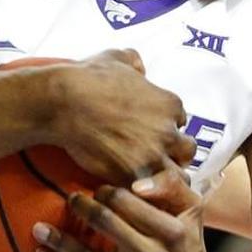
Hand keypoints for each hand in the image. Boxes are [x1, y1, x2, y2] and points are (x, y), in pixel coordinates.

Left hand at [33, 168, 220, 251]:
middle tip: (70, 198)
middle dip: (82, 207)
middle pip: (107, 225)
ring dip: (59, 241)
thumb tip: (136, 182)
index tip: (98, 189)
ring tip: (38, 228)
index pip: (129, 202)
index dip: (107, 191)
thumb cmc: (188, 243)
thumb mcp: (192, 211)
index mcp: (173, 231)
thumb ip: (170, 185)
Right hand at [48, 50, 196, 184]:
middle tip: (151, 158)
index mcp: (170, 103)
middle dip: (173, 155)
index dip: (167, 128)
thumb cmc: (87, 79)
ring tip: (145, 180)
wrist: (65, 102)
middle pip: (186, 150)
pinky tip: (130, 188)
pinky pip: (153, 193)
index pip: (182, 122)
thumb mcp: (115, 58)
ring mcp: (154, 155)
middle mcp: (169, 130)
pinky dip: (145, 193)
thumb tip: (139, 66)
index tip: (150, 133)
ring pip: (177, 176)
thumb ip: (134, 61)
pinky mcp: (136, 174)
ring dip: (163, 178)